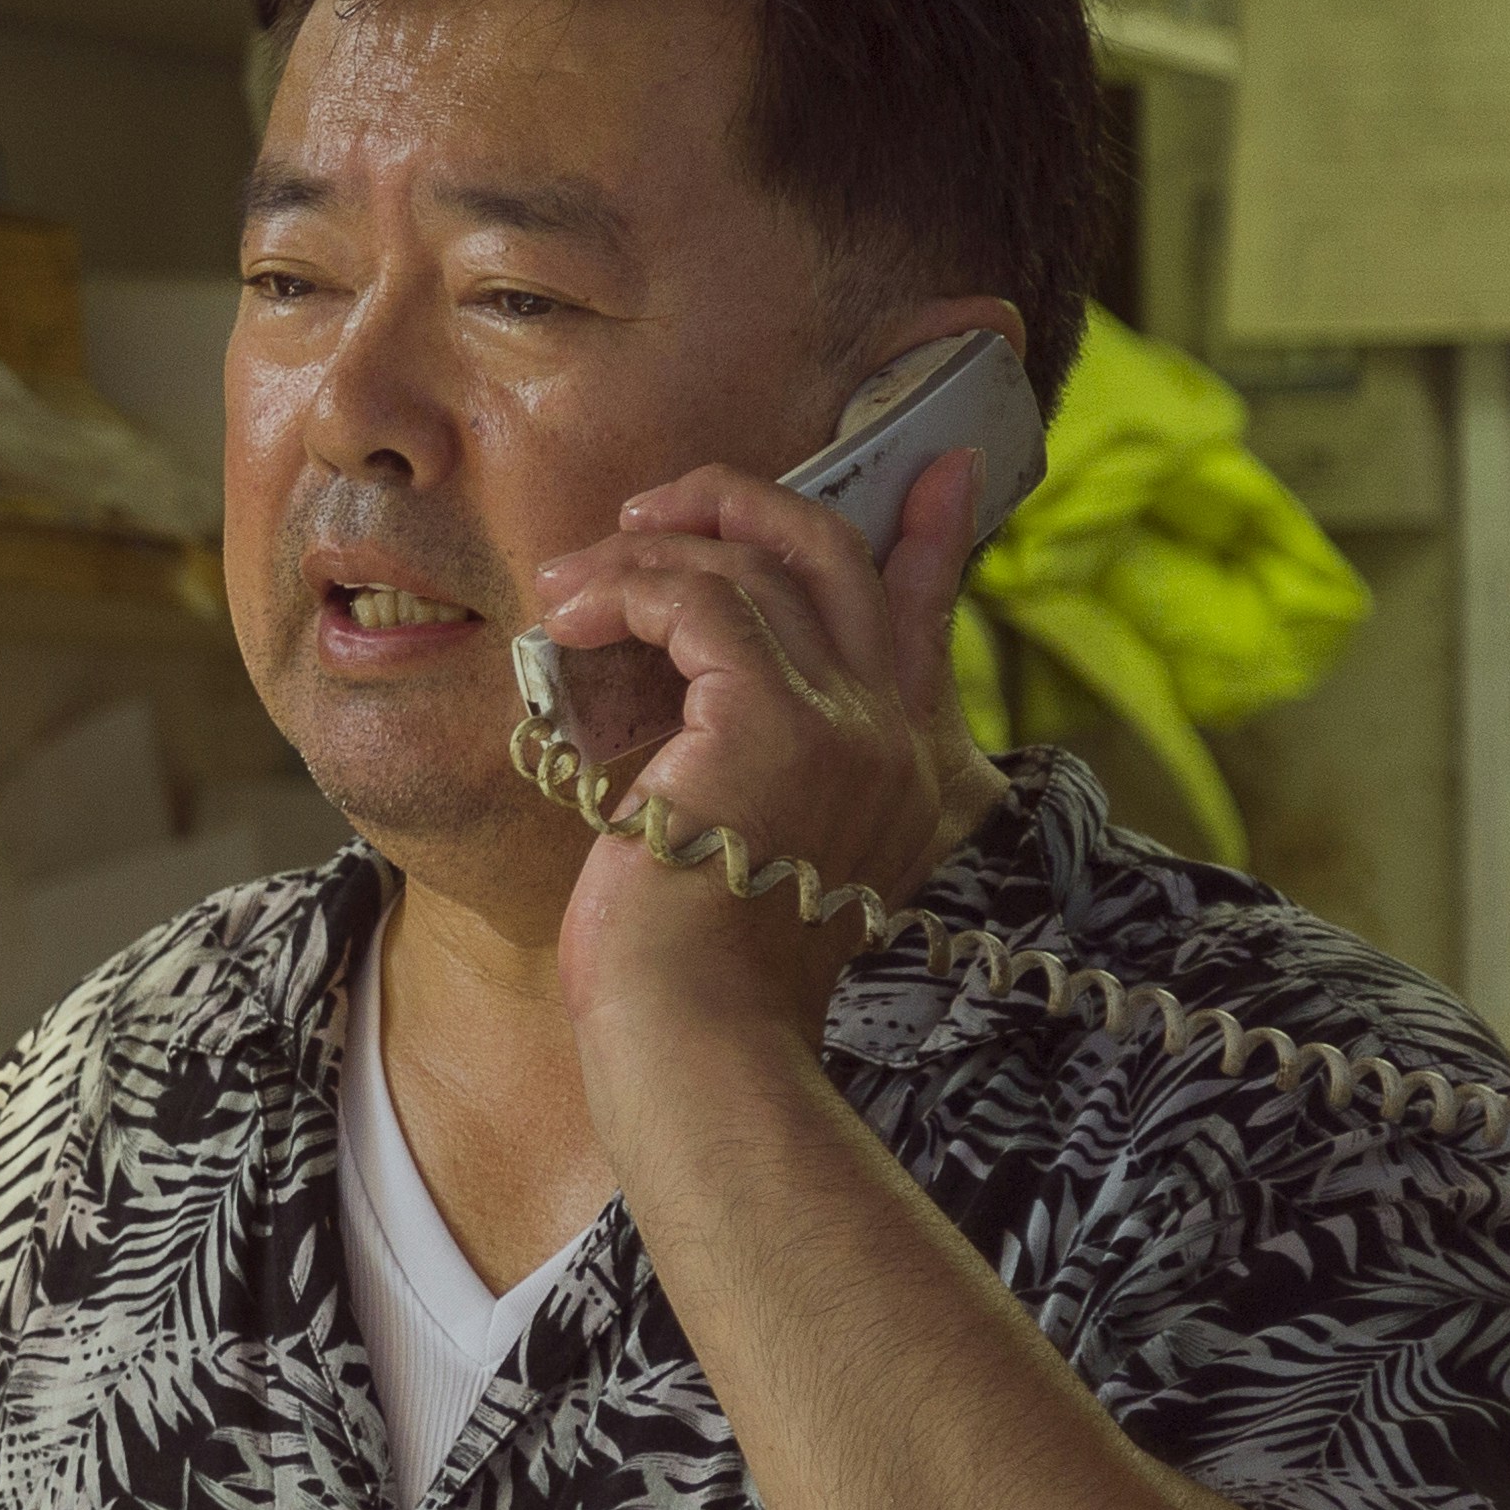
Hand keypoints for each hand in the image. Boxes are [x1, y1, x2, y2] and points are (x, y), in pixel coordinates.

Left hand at [521, 444, 1004, 1055]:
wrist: (698, 1041)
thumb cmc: (692, 972)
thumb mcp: (737, 852)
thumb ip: (747, 771)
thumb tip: (687, 705)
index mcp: (900, 770)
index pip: (924, 621)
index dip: (931, 537)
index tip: (942, 469)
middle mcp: (889, 737)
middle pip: (839, 557)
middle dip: (743, 507)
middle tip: (657, 509)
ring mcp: (841, 724)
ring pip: (753, 567)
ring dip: (645, 556)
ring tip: (569, 585)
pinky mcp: (771, 724)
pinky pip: (696, 603)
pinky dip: (624, 592)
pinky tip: (568, 618)